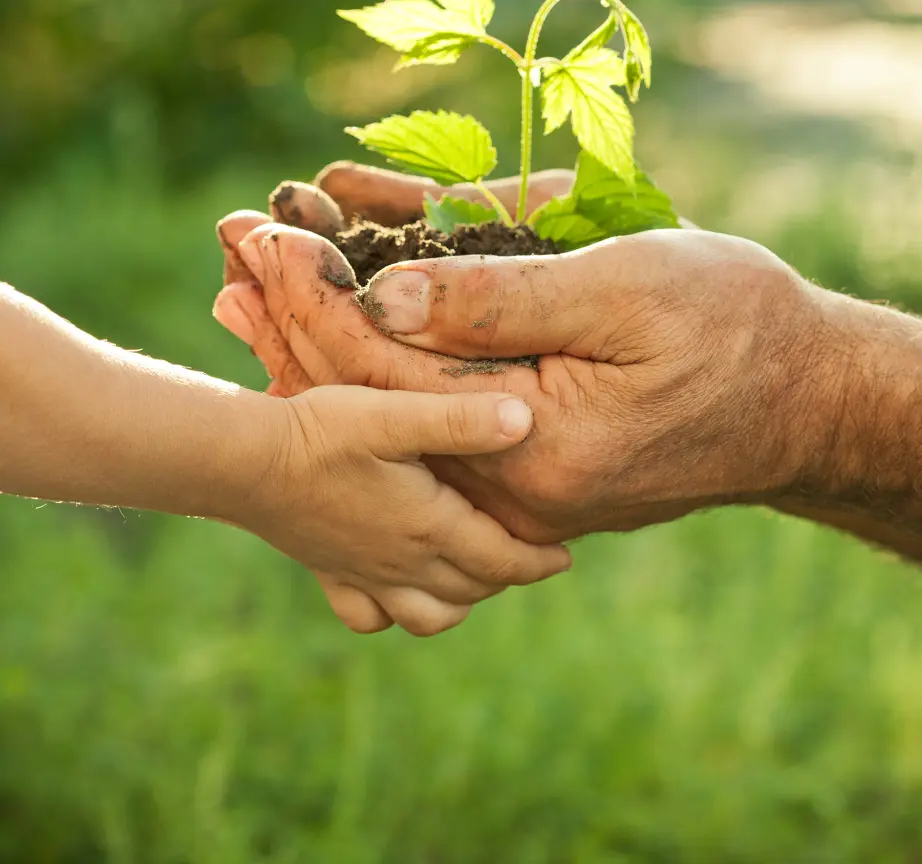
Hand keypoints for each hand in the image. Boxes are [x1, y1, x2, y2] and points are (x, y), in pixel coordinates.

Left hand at [214, 218, 824, 544]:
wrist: (806, 401)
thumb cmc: (735, 329)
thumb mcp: (625, 290)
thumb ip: (502, 301)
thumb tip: (383, 297)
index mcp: (530, 448)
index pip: (386, 376)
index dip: (316, 299)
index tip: (257, 235)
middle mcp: (508, 479)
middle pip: (373, 400)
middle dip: (296, 318)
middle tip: (227, 252)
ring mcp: (517, 476)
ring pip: (396, 407)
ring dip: (326, 337)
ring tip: (252, 284)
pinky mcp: (530, 458)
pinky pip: (437, 407)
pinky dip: (387, 355)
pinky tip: (343, 312)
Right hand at [239, 384, 570, 636]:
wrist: (246, 462)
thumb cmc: (323, 431)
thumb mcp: (395, 416)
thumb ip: (460, 420)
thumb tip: (524, 420)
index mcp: (429, 525)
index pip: (502, 560)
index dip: (539, 561)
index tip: (565, 556)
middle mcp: (402, 561)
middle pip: (473, 588)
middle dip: (507, 577)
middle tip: (528, 556)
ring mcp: (364, 574)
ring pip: (429, 614)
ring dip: (461, 601)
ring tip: (475, 575)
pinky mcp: (330, 572)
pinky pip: (371, 616)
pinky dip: (395, 613)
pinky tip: (400, 589)